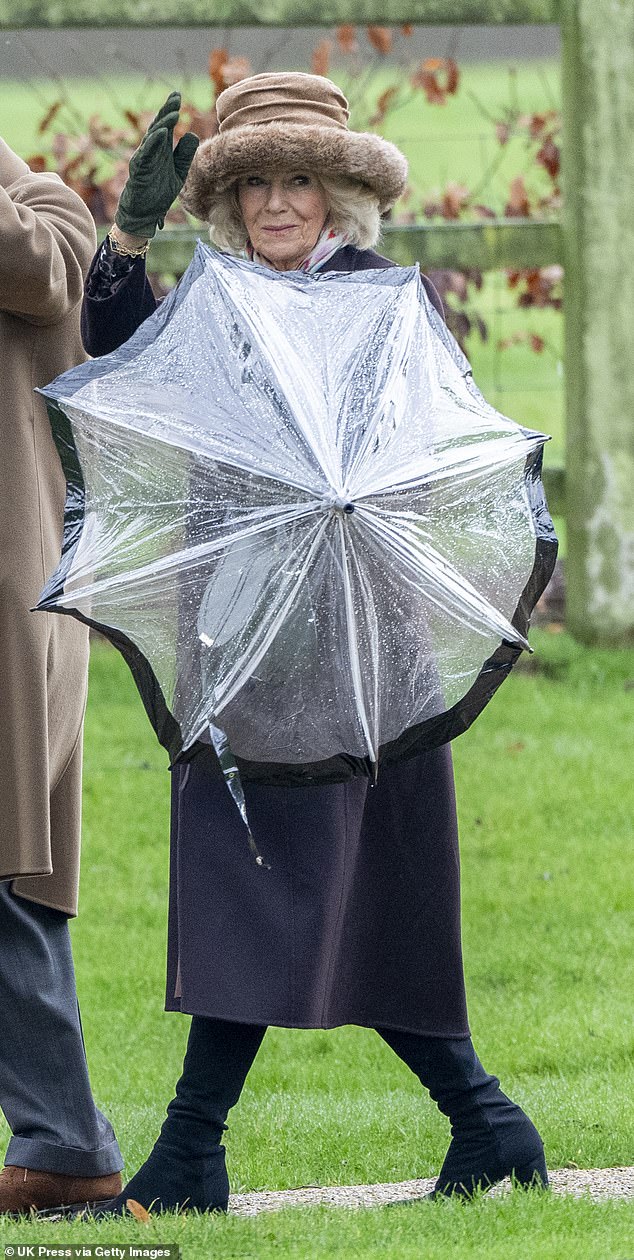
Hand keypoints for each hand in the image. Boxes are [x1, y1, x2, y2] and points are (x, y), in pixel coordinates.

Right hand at [115, 92, 198, 239]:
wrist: (145, 214)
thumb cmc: (159, 192)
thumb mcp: (178, 172)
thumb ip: (185, 154)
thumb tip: (193, 134)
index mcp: (161, 150)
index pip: (166, 126)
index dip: (171, 110)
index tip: (178, 95)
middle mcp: (151, 151)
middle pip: (159, 126)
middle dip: (167, 111)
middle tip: (175, 97)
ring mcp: (144, 159)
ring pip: (152, 137)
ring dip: (162, 124)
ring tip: (173, 112)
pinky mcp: (139, 170)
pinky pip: (146, 154)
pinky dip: (153, 143)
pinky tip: (161, 133)